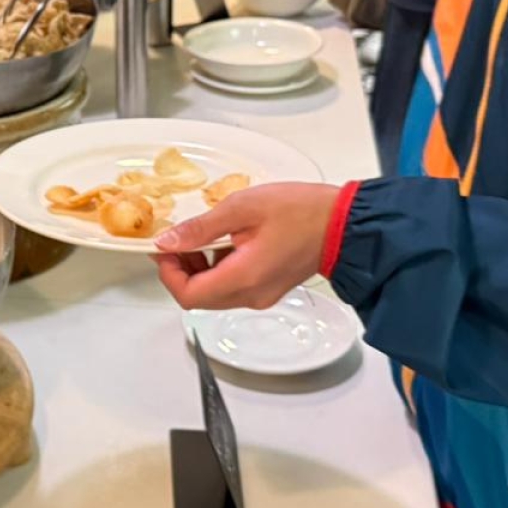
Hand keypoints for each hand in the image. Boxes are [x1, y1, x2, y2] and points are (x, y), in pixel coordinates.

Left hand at [151, 184, 340, 309]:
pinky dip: (217, 269)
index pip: (188, 296)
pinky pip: (231, 288)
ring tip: (203, 235)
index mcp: (243, 278)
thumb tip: (168, 241)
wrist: (343, 224)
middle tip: (179, 240)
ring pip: (213, 294)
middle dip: (180, 270)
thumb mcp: (241, 208)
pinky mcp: (267, 289)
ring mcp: (261, 296)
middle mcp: (251, 295)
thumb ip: (200, 228)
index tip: (164, 249)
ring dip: (198, 269)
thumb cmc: (301, 212)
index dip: (167, 274)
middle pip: (198, 298)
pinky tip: (224, 242)